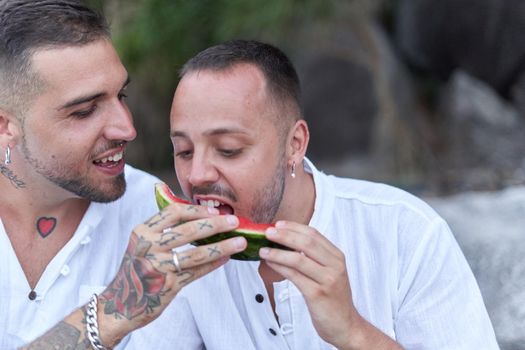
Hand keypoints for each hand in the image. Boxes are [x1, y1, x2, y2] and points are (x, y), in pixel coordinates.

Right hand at [99, 202, 246, 345]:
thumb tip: (199, 214)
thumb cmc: (138, 268)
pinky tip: (227, 258)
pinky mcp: (167, 286)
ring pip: (196, 254)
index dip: (197, 210)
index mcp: (142, 231)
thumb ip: (163, 228)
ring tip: (240, 241)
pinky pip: (196, 272)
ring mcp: (158, 267)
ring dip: (222, 247)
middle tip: (235, 222)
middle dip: (215, 225)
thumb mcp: (142, 243)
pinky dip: (213, 264)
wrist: (120, 303)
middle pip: (188, 231)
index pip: (173, 212)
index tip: (216, 211)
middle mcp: (148, 247)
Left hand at [259, 221, 355, 347]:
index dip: (294, 227)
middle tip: (268, 232)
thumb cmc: (332, 298)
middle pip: (306, 242)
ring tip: (263, 250)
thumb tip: (287, 241)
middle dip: (284, 235)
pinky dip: (280, 267)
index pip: (314, 234)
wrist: (345, 325)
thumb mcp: (329, 272)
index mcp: (337, 257)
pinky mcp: (317, 294)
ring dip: (277, 252)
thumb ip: (314, 257)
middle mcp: (335, 266)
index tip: (278, 224)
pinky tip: (270, 263)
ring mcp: (327, 280)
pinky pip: (294, 276)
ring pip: (298, 259)